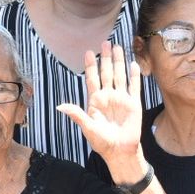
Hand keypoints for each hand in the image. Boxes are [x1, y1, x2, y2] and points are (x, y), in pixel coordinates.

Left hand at [57, 44, 145, 167]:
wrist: (120, 150)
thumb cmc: (101, 141)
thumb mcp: (87, 128)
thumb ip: (77, 115)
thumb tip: (60, 106)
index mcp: (95, 100)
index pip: (92, 79)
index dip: (90, 66)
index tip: (88, 52)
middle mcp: (108, 97)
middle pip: (106, 73)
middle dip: (106, 58)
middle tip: (105, 42)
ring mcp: (121, 99)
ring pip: (120, 76)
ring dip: (119, 62)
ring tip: (118, 48)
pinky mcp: (134, 104)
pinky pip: (134, 87)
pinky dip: (134, 76)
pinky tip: (133, 64)